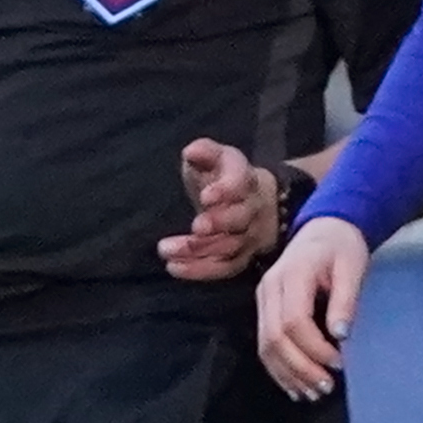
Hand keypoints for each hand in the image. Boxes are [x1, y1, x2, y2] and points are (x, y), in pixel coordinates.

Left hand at [161, 136, 279, 279]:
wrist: (255, 200)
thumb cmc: (225, 176)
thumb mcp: (215, 157)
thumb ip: (204, 152)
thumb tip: (193, 151)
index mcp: (245, 179)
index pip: (242, 183)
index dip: (227, 190)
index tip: (206, 197)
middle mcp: (252, 210)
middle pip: (241, 219)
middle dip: (219, 224)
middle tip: (196, 227)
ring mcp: (249, 236)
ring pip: (231, 247)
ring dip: (200, 251)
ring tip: (167, 250)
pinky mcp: (241, 257)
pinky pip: (226, 268)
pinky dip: (201, 270)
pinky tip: (175, 268)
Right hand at [259, 218, 371, 401]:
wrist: (324, 229)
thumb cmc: (342, 247)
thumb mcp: (352, 267)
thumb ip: (345, 300)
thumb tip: (341, 334)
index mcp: (291, 276)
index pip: (293, 321)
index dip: (314, 348)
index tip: (339, 363)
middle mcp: (269, 289)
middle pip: (274, 337)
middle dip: (300, 367)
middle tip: (326, 387)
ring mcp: (263, 299)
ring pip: (265, 345)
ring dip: (288, 374)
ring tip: (313, 393)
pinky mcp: (264, 308)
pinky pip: (264, 343)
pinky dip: (279, 368)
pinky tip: (295, 386)